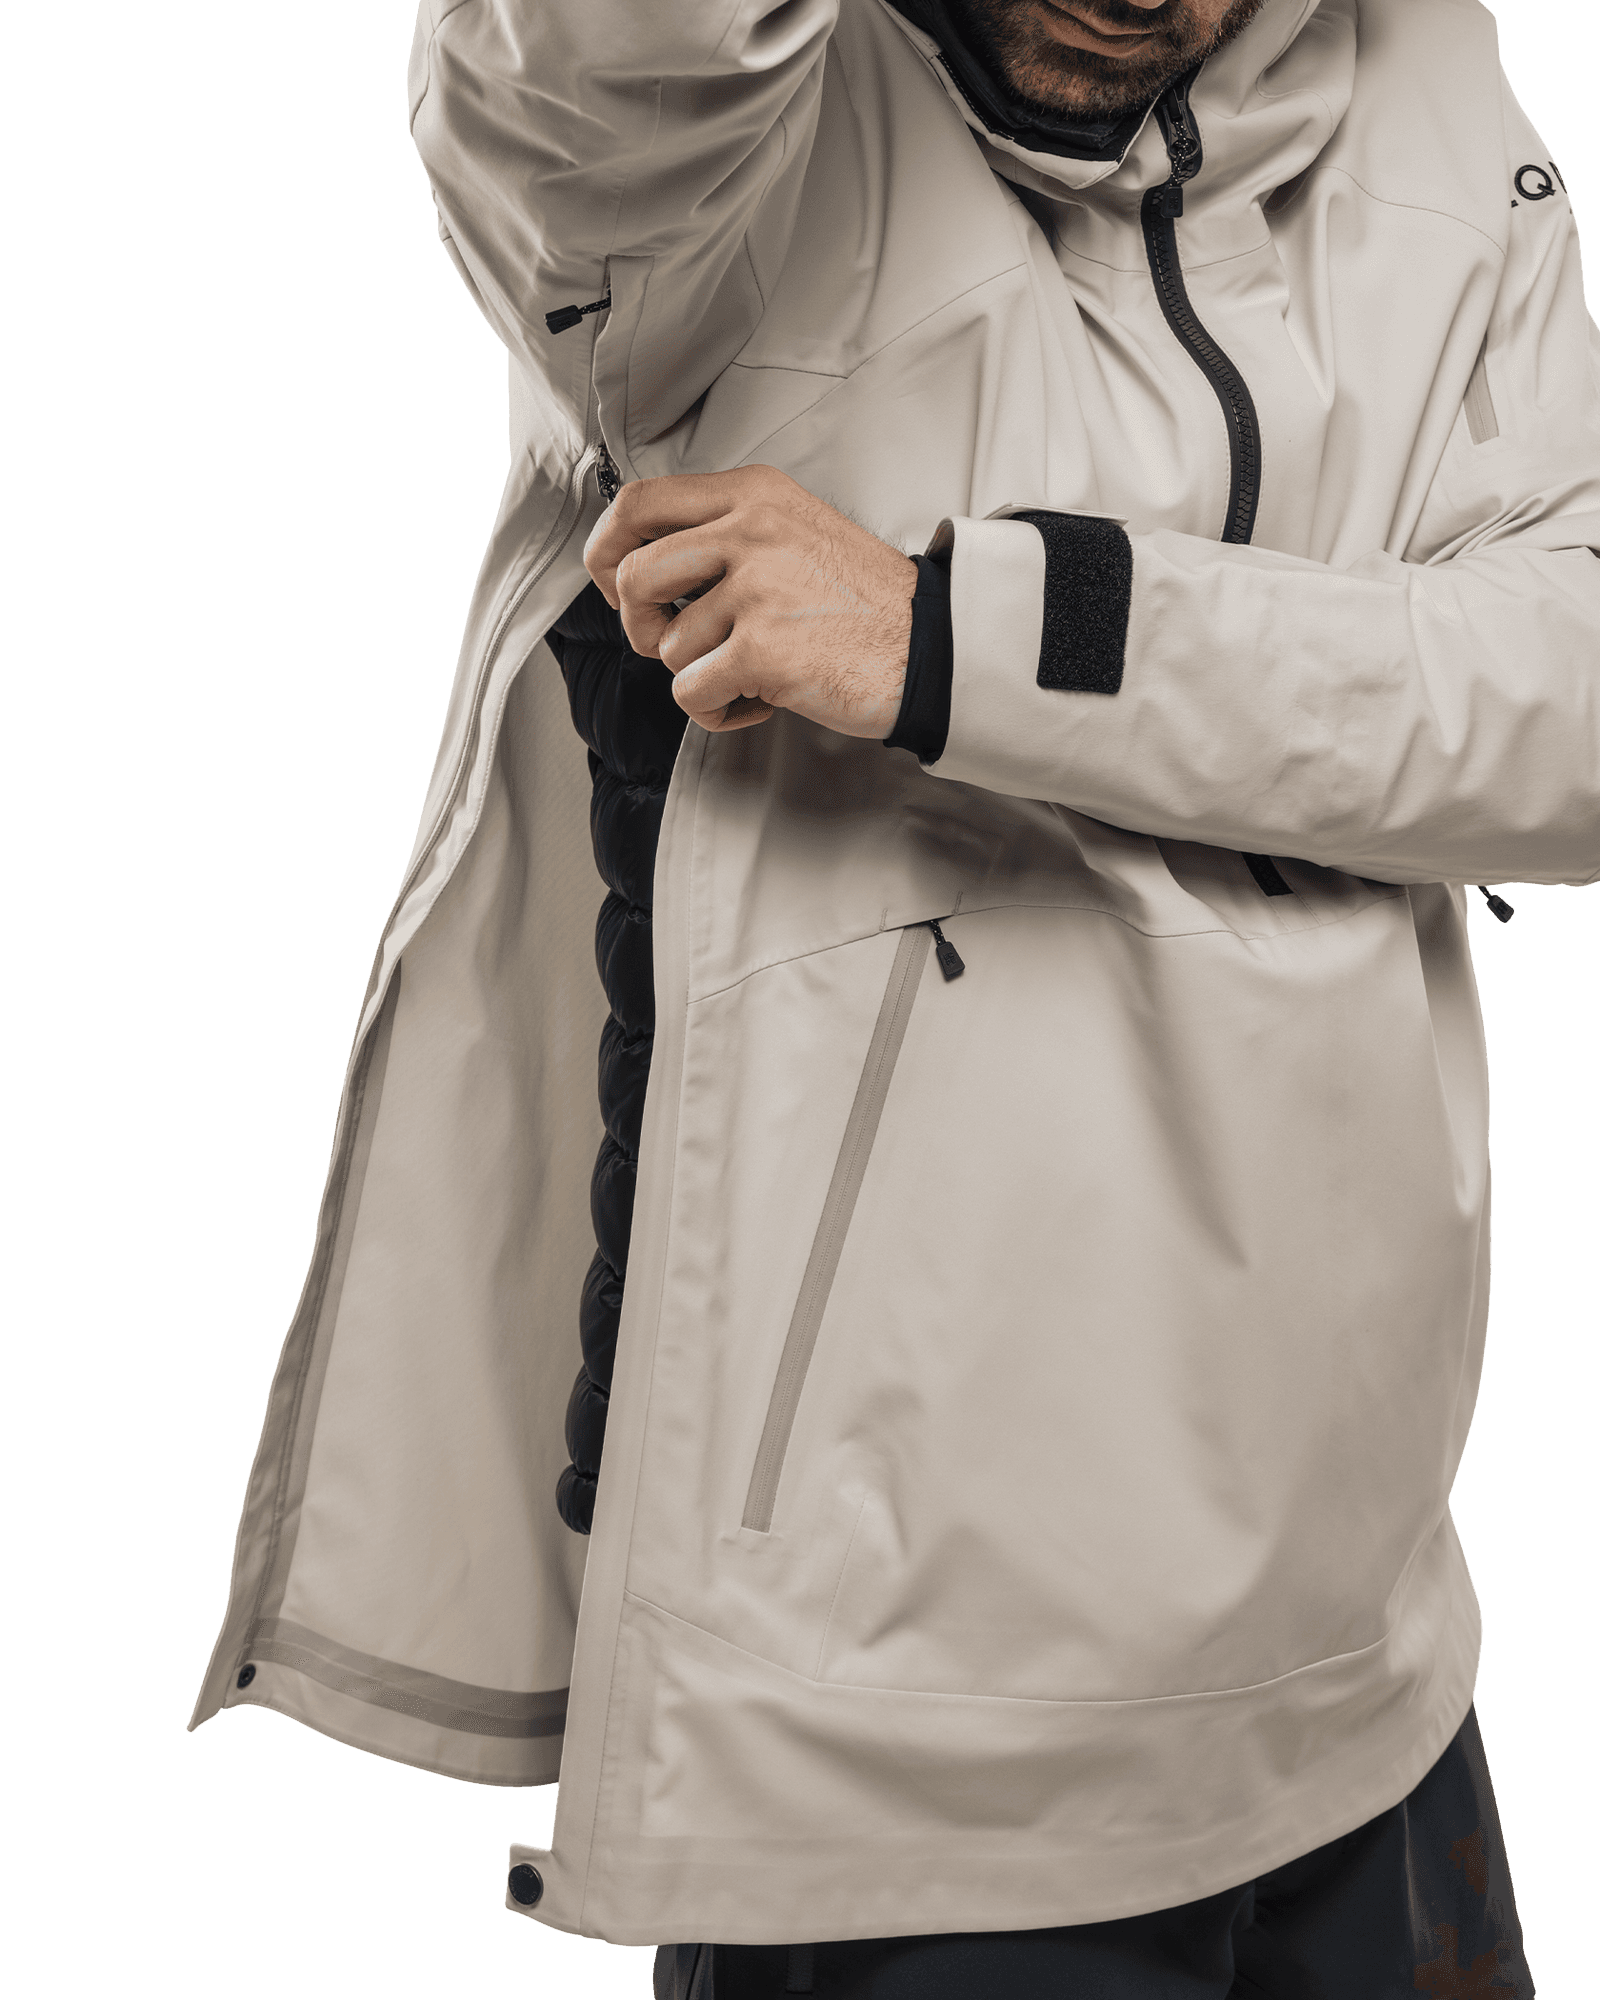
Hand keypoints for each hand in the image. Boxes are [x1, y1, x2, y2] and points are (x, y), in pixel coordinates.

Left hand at [582, 465, 916, 735]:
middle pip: (634, 575)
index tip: (617, 585)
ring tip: (749, 674)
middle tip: (669, 643)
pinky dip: (718, 711)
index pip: (638, 503)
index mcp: (753, 495)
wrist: (930, 645)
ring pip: (666, 646)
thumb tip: (646, 563)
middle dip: (637, 625)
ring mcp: (756, 588)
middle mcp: (750, 531)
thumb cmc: (864, 601)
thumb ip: (727, 532)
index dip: (608, 550)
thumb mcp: (795, 530)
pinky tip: (759, 699)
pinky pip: (693, 693)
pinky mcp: (762, 648)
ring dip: (698, 675)